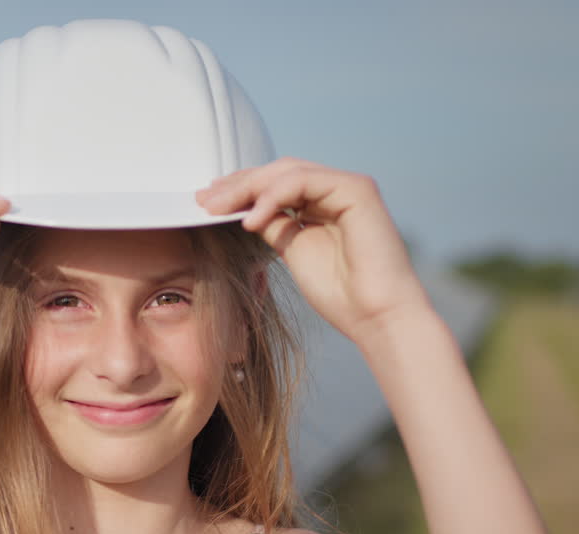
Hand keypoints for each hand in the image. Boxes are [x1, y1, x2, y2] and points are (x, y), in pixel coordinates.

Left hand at [196, 158, 432, 345]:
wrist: (375, 316)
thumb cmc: (340, 295)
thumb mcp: (292, 251)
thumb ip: (273, 224)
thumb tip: (242, 207)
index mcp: (321, 204)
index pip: (275, 184)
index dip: (240, 189)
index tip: (206, 202)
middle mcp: (335, 190)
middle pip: (278, 172)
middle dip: (238, 185)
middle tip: (203, 201)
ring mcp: (348, 187)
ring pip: (288, 172)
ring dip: (248, 188)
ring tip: (219, 210)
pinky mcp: (358, 190)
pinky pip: (304, 181)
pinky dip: (273, 197)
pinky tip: (251, 220)